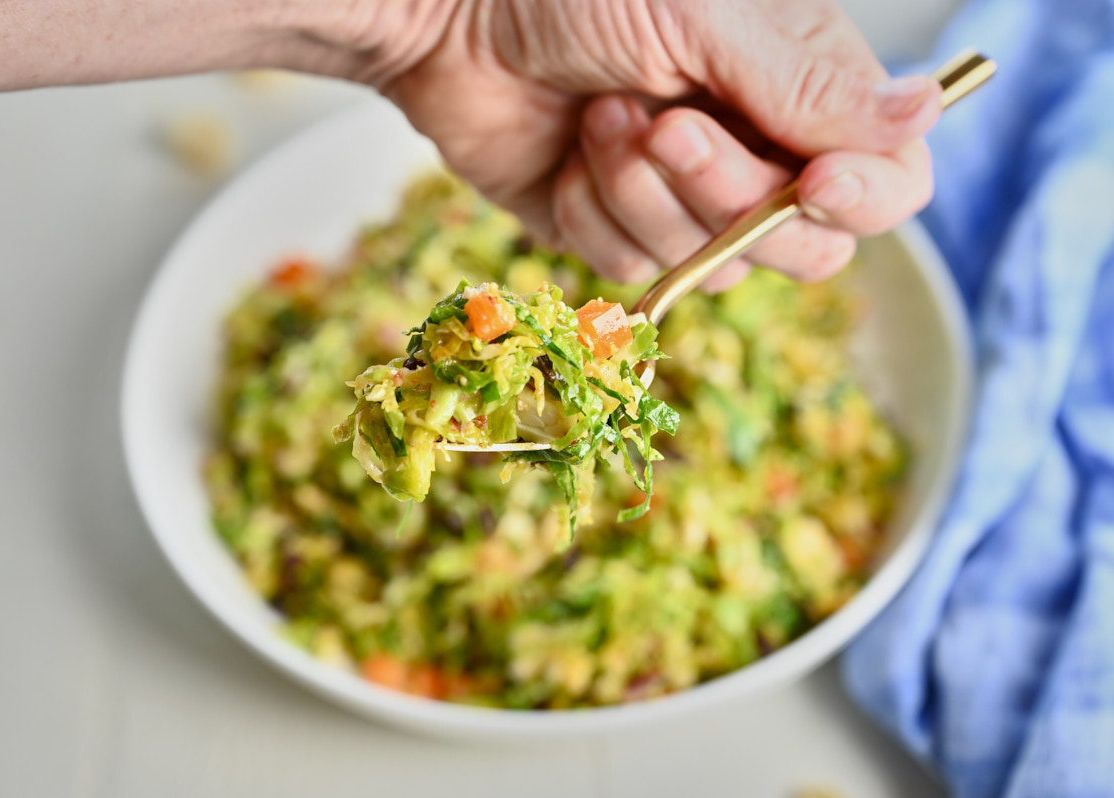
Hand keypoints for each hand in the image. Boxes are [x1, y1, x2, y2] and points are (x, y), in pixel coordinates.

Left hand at [378, 0, 940, 287]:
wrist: (451, 16)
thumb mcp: (705, 17)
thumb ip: (808, 83)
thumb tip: (926, 112)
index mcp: (799, 91)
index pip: (889, 181)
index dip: (863, 197)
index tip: (812, 181)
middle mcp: (752, 152)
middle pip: (805, 247)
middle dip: (727, 195)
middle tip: (666, 125)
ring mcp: (681, 202)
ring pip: (714, 267)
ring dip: (646, 194)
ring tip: (601, 113)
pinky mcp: (613, 233)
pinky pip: (634, 271)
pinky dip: (595, 213)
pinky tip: (571, 151)